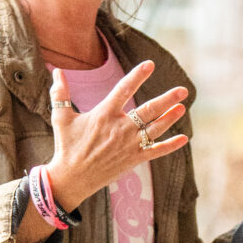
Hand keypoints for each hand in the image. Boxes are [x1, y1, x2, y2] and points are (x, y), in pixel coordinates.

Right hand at [45, 61, 188, 209]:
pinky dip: (171, 145)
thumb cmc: (66, 146)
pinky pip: (156, 151)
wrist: (72, 178)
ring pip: (156, 128)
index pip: (124, 89)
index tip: (150, 65)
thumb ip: (60, 94)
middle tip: (182, 90)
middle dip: (167, 99)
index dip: (138, 76)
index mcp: (104, 114)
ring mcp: (129, 145)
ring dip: (170, 117)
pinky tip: (184, 138)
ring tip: (182, 107)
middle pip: (149, 110)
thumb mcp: (60, 118)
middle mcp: (120, 128)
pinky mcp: (133, 160)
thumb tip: (57, 71)